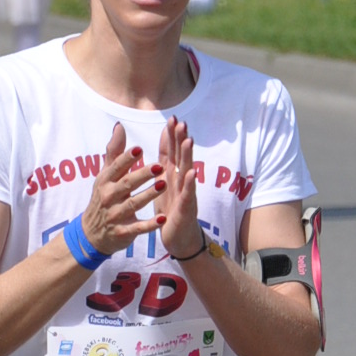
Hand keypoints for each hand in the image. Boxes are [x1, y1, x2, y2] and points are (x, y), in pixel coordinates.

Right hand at [76, 123, 164, 256]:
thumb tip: (120, 126)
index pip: (116, 167)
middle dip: (142, 175)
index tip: (139, 149)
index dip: (126, 159)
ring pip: (134, 204)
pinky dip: (150, 224)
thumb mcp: (105, 176)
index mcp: (105, 181)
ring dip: (149, 195)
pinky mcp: (123, 232)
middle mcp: (109, 197)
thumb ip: (114, 152)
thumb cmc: (103, 198)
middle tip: (159, 165)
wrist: (92, 234)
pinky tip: (163, 218)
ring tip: (164, 185)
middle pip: (127, 184)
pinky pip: (138, 228)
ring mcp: (115, 216)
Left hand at [152, 115, 201, 262]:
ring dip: (188, 156)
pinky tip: (191, 172)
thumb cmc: (171, 208)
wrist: (179, 237)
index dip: (172, 136)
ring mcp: (186, 193)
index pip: (172, 151)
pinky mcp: (186, 208)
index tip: (172, 118)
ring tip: (188, 140)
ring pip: (187, 171)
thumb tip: (164, 135)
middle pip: (181, 157)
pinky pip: (188, 194)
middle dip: (182, 140)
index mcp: (172, 174)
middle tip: (182, 122)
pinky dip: (190, 183)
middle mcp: (181, 181)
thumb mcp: (164, 181)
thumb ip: (165, 158)